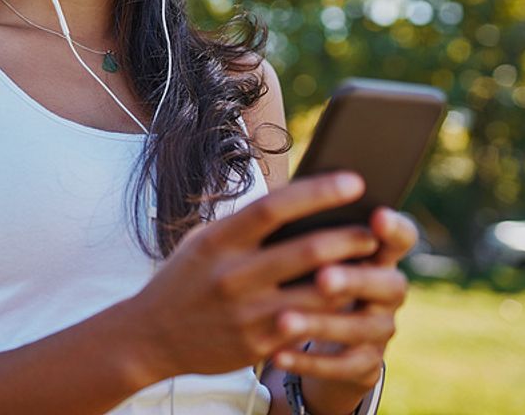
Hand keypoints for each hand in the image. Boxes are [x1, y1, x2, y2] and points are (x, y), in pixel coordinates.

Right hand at [126, 172, 379, 380]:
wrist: (151, 336)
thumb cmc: (185, 278)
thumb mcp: (204, 242)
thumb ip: (245, 225)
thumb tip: (299, 200)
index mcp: (218, 241)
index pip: (274, 207)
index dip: (318, 192)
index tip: (354, 181)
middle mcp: (232, 275)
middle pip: (307, 250)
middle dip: (350, 237)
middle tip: (373, 229)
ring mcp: (247, 313)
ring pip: (318, 292)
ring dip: (352, 276)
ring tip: (371, 264)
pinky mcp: (258, 344)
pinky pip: (309, 326)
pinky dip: (334, 311)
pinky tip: (350, 300)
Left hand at [270, 207, 418, 413]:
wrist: (319, 334)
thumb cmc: (308, 272)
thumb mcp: (309, 248)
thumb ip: (307, 228)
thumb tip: (281, 197)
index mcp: (377, 254)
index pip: (402, 237)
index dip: (395, 228)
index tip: (377, 215)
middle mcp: (387, 291)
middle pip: (387, 284)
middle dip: (355, 280)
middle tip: (323, 277)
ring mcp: (379, 328)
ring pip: (360, 328)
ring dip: (321, 324)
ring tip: (283, 320)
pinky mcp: (364, 364)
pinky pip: (340, 366)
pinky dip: (307, 361)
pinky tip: (276, 354)